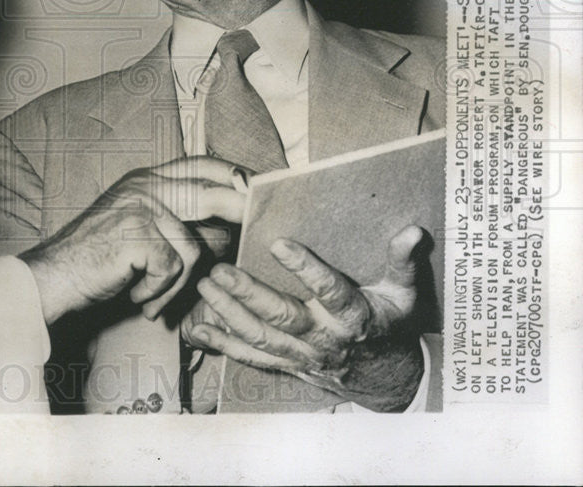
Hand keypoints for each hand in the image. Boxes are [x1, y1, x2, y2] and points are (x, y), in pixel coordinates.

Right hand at [20, 157, 245, 324]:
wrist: (54, 278)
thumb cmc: (98, 261)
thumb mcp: (144, 233)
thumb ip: (181, 225)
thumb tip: (230, 233)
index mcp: (147, 179)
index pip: (201, 164)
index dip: (234, 173)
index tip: (258, 186)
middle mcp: (145, 185)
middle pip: (212, 194)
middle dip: (241, 211)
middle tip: (257, 227)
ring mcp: (140, 206)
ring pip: (193, 249)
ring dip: (176, 285)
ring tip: (151, 296)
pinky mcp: (136, 233)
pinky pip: (172, 269)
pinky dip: (158, 292)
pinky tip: (137, 296)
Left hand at [181, 225, 426, 411]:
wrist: (387, 379)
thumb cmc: (391, 326)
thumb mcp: (405, 295)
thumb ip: (403, 262)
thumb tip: (412, 231)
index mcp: (354, 317)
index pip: (330, 291)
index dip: (306, 269)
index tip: (279, 243)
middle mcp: (325, 338)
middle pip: (282, 317)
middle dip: (248, 294)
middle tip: (220, 270)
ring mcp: (303, 355)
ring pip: (261, 338)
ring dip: (229, 314)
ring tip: (206, 287)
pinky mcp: (287, 365)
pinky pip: (252, 358)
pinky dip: (224, 345)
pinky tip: (198, 329)